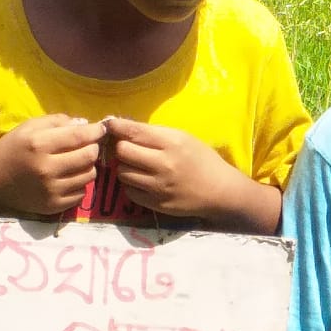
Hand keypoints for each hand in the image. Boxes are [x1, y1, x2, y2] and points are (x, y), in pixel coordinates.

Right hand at [0, 114, 104, 214]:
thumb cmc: (12, 151)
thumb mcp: (27, 128)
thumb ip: (55, 122)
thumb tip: (85, 124)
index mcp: (38, 144)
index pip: (78, 136)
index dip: (95, 131)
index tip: (101, 129)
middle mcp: (46, 168)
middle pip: (89, 156)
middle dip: (93, 148)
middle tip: (88, 147)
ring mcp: (52, 189)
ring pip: (89, 175)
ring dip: (87, 167)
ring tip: (76, 163)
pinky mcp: (55, 205)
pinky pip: (82, 192)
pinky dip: (80, 184)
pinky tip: (68, 178)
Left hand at [104, 117, 280, 231]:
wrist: (221, 192)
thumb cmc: (202, 160)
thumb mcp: (183, 138)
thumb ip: (154, 133)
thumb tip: (122, 127)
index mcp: (172, 143)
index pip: (132, 131)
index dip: (115, 127)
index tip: (110, 126)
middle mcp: (164, 164)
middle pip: (122, 151)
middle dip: (121, 148)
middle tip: (127, 149)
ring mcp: (159, 186)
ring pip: (122, 172)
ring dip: (125, 167)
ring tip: (137, 167)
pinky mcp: (157, 204)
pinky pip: (130, 191)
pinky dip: (132, 185)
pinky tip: (143, 182)